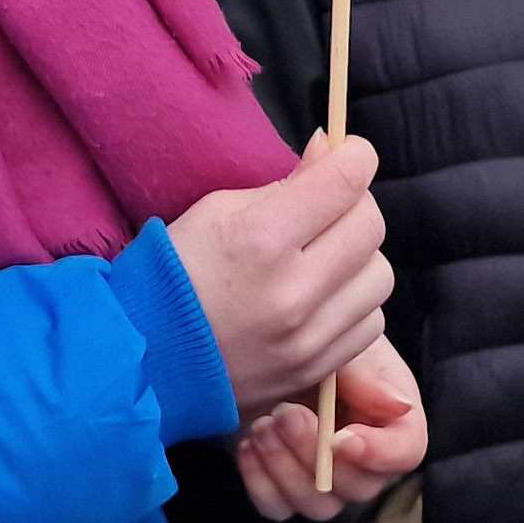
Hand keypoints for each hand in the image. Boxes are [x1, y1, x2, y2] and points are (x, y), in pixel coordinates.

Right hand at [169, 133, 392, 409]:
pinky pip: (369, 324)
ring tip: (324, 258)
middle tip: (329, 206)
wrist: (144, 361)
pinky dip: (353, 304)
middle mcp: (293, 290)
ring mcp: (307, 338)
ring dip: (358, 258)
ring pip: (379, 276)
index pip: (345, 179)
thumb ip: (283, 183)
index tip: (347, 154)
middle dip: (355, 204)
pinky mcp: (314, 371)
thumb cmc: (173, 275)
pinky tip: (321, 298)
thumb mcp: (216, 210)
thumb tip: (330, 151)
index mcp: (261, 237)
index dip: (354, 155)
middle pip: (371, 225)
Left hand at [236, 334, 424, 519]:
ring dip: (285, 468)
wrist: (265, 346)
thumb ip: (369, 374)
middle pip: (359, 486)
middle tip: (287, 413)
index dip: (379, 453)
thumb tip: (400, 405)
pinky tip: (248, 442)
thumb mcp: (344, 346)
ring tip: (263, 424)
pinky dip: (259, 480)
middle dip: (316, 454)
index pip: (406, 452)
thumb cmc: (314, 339)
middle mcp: (364, 457)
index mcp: (391, 418)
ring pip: (318, 505)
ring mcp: (326, 479)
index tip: (341, 436)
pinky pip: (278, 508)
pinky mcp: (286, 488)